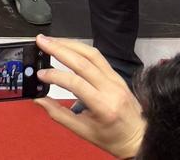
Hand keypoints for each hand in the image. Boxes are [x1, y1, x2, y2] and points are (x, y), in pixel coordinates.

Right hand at [34, 35, 145, 159]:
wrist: (140, 138)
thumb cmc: (114, 138)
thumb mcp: (84, 132)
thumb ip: (59, 114)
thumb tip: (39, 100)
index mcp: (104, 107)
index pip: (76, 83)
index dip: (55, 76)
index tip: (40, 74)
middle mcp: (112, 89)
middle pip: (83, 62)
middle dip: (59, 49)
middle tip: (41, 41)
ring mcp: (116, 80)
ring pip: (92, 54)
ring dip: (69, 44)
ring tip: (51, 40)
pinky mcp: (117, 76)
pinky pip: (98, 57)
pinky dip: (80, 49)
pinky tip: (68, 47)